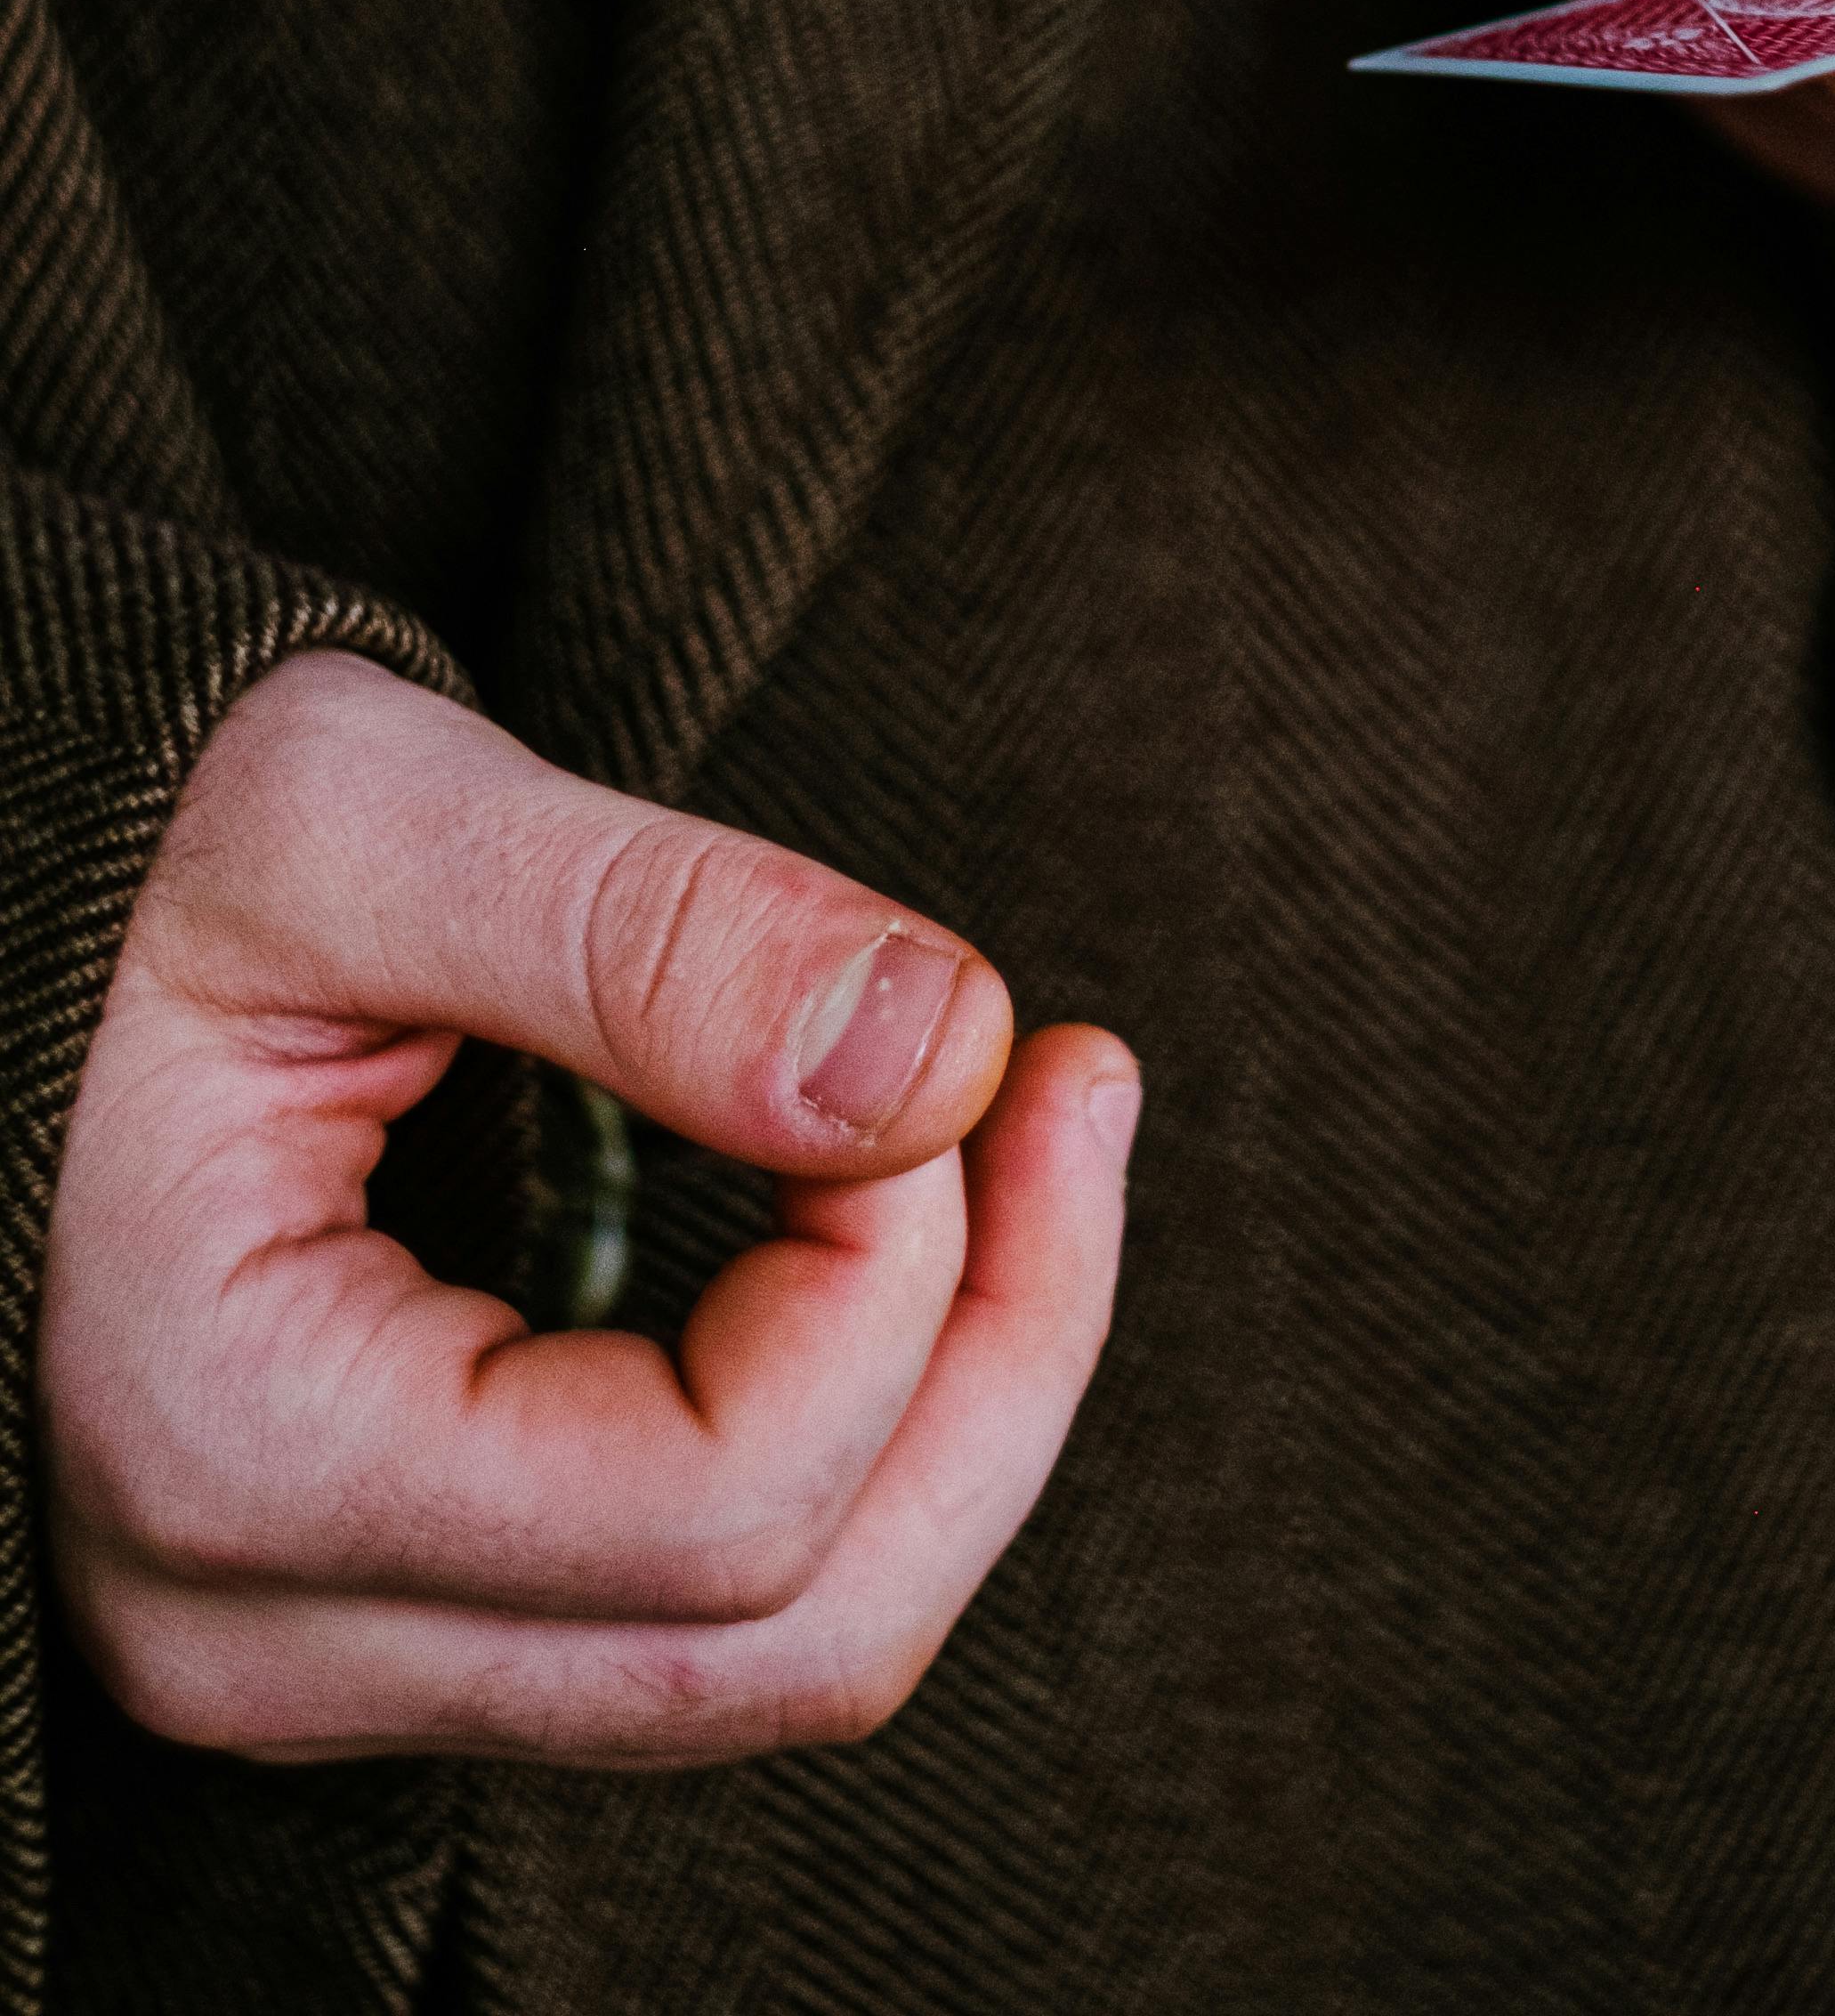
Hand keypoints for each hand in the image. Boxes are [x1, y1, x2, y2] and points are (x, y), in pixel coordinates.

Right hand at [39, 653, 1135, 1764]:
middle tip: (1079, 1079)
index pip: (717, 1501)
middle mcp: (267, 1631)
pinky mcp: (402, 1599)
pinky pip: (709, 1596)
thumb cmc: (125, 842)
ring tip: (1042, 1125)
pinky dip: (865, 1417)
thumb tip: (946, 1046)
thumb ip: (644, 932)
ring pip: (773, 1656)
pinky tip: (915, 1213)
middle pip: (786, 1639)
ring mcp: (330, 1647)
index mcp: (231, 1452)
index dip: (900, 1264)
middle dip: (1006, 1360)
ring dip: (965, 1400)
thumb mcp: (356, 810)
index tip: (942, 1022)